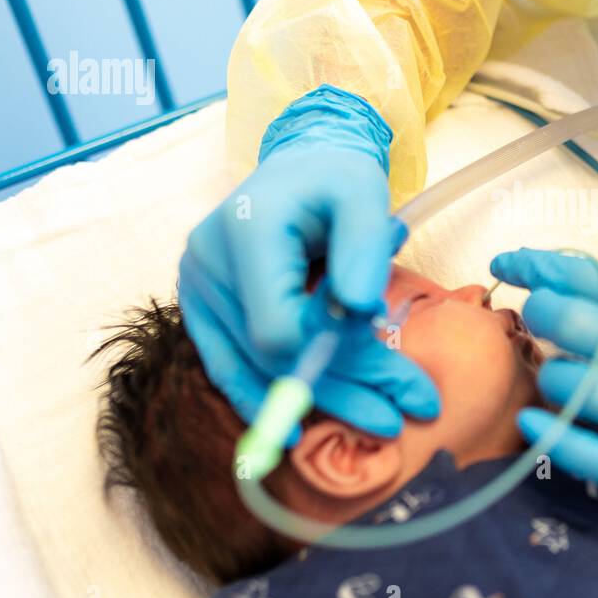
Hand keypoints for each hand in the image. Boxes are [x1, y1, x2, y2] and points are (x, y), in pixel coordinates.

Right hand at [178, 86, 439, 440]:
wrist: (300, 164)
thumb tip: (359, 311)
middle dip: (340, 389)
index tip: (395, 365)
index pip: (280, 327)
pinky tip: (290, 433)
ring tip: (373, 420)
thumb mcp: (364, 195)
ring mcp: (197, 286)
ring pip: (250, 368)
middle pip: (270, 355)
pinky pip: (226, 364)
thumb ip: (364, 249)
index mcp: (247, 230)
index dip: (334, 355)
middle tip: (400, 416)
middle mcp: (208, 261)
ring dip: (312, 402)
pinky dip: (262, 397)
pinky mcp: (201, 305)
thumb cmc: (336, 176)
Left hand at [490, 248, 597, 492]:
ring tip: (562, 375)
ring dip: (552, 377)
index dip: (535, 269)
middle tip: (542, 322)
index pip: (588, 278)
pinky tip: (532, 423)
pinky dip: (557, 441)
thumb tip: (532, 268)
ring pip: (577, 389)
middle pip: (575, 327)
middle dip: (541, 316)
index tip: (508, 266)